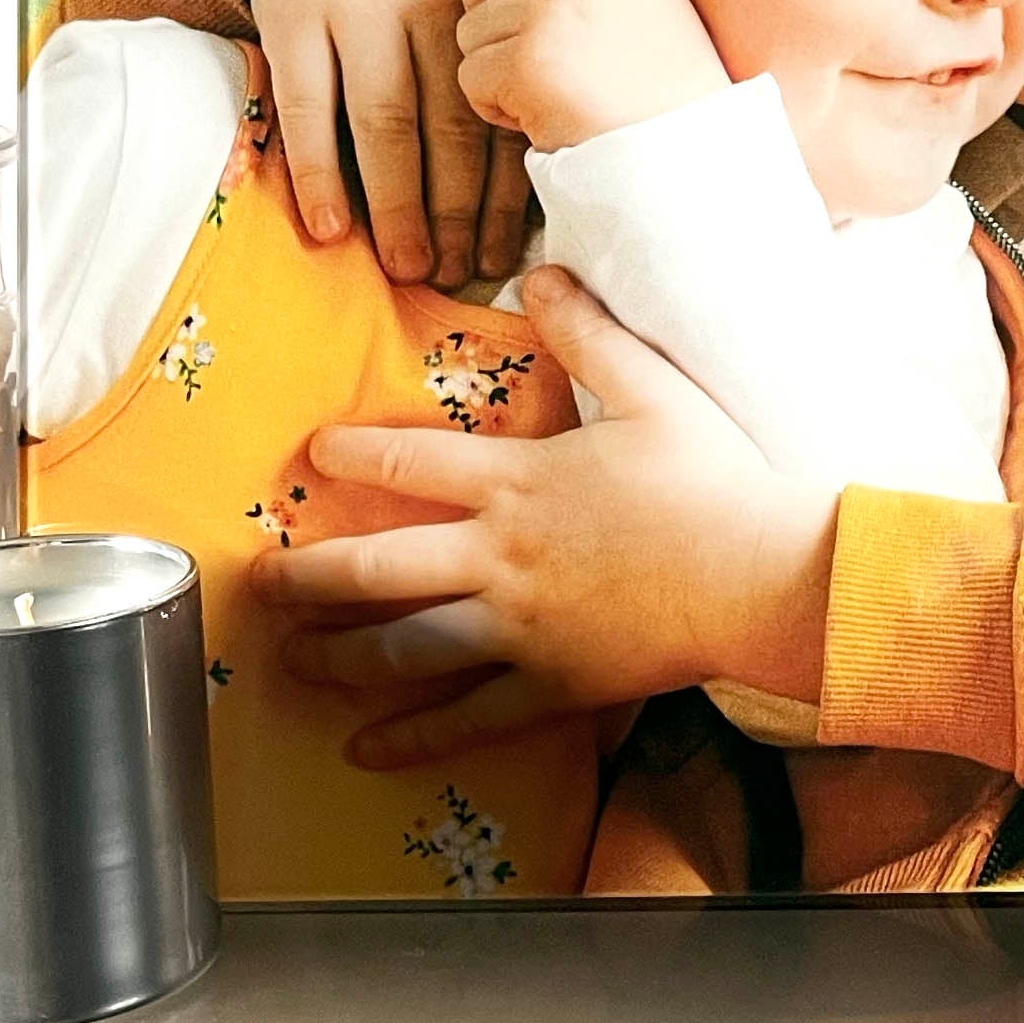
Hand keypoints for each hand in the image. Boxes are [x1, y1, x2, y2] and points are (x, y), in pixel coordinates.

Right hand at [226, 0, 528, 285]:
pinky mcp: (290, 18)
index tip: (497, 259)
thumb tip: (499, 216)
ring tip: (405, 266)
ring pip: (383, 120)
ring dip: (396, 203)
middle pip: (447, 123)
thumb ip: (476, 89)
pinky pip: (307, 107)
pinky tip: (330, 226)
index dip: (500, 195)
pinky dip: (320, 172)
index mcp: (474, 13)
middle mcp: (423, 4)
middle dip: (453, 209)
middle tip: (450, 275)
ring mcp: (354, 7)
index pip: (495, 114)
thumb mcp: (449, 23)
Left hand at [251, 267, 838, 767]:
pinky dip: (412, 738)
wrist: (764, 577)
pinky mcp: (552, 684)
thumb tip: (541, 273)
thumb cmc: (717, 481)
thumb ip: (589, 333)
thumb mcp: (655, 388)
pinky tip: (362, 749)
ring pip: (404, 648)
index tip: (312, 453)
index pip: (411, 460)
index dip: (353, 451)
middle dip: (308, 575)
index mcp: (519, 482)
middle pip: (376, 567)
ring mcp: (520, 628)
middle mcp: (500, 557)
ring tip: (288, 660)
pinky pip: (467, 717)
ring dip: (336, 655)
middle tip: (258, 584)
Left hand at [452, 0, 731, 152]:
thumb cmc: (672, 107)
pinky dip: (493, 106)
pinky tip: (538, 120)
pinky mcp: (529, 61)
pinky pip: (471, 75)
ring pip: (473, 26)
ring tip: (547, 97)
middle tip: (503, 42)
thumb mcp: (655, 15)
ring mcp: (557, 12)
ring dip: (494, 68)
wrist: (688, 165)